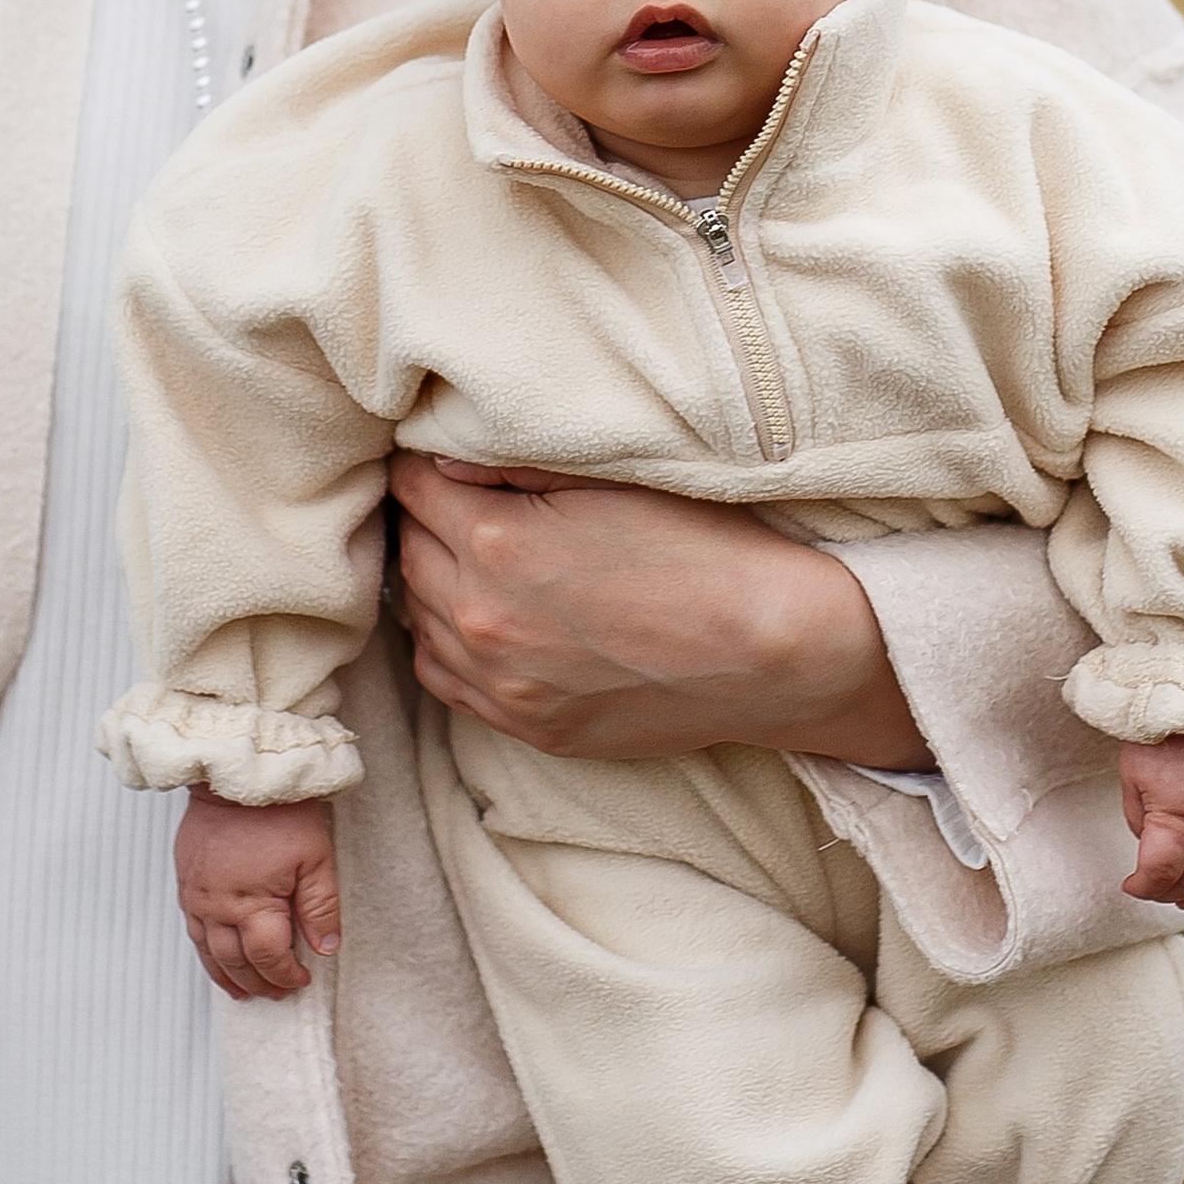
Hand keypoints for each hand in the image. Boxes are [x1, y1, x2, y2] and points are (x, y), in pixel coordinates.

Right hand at [176, 789, 342, 999]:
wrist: (238, 776)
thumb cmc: (279, 812)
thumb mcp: (316, 859)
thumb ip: (320, 908)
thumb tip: (325, 948)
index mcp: (251, 904)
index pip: (269, 957)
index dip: (286, 974)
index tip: (302, 979)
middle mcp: (217, 906)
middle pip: (235, 961)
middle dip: (258, 982)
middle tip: (276, 992)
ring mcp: (196, 895)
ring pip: (208, 951)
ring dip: (226, 976)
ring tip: (242, 991)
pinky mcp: (186, 881)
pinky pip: (191, 929)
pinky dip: (205, 951)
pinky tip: (216, 957)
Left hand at [390, 453, 929, 767]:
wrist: (774, 651)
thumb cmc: (708, 548)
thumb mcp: (612, 479)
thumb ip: (512, 465)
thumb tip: (436, 458)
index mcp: (497, 542)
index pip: (412, 488)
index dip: (425, 463)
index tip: (444, 457)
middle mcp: (483, 618)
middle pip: (410, 551)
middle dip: (428, 519)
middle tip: (460, 500)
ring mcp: (502, 684)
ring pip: (420, 618)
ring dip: (435, 582)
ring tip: (473, 558)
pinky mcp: (528, 726)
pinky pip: (445, 680)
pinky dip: (448, 644)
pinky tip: (480, 620)